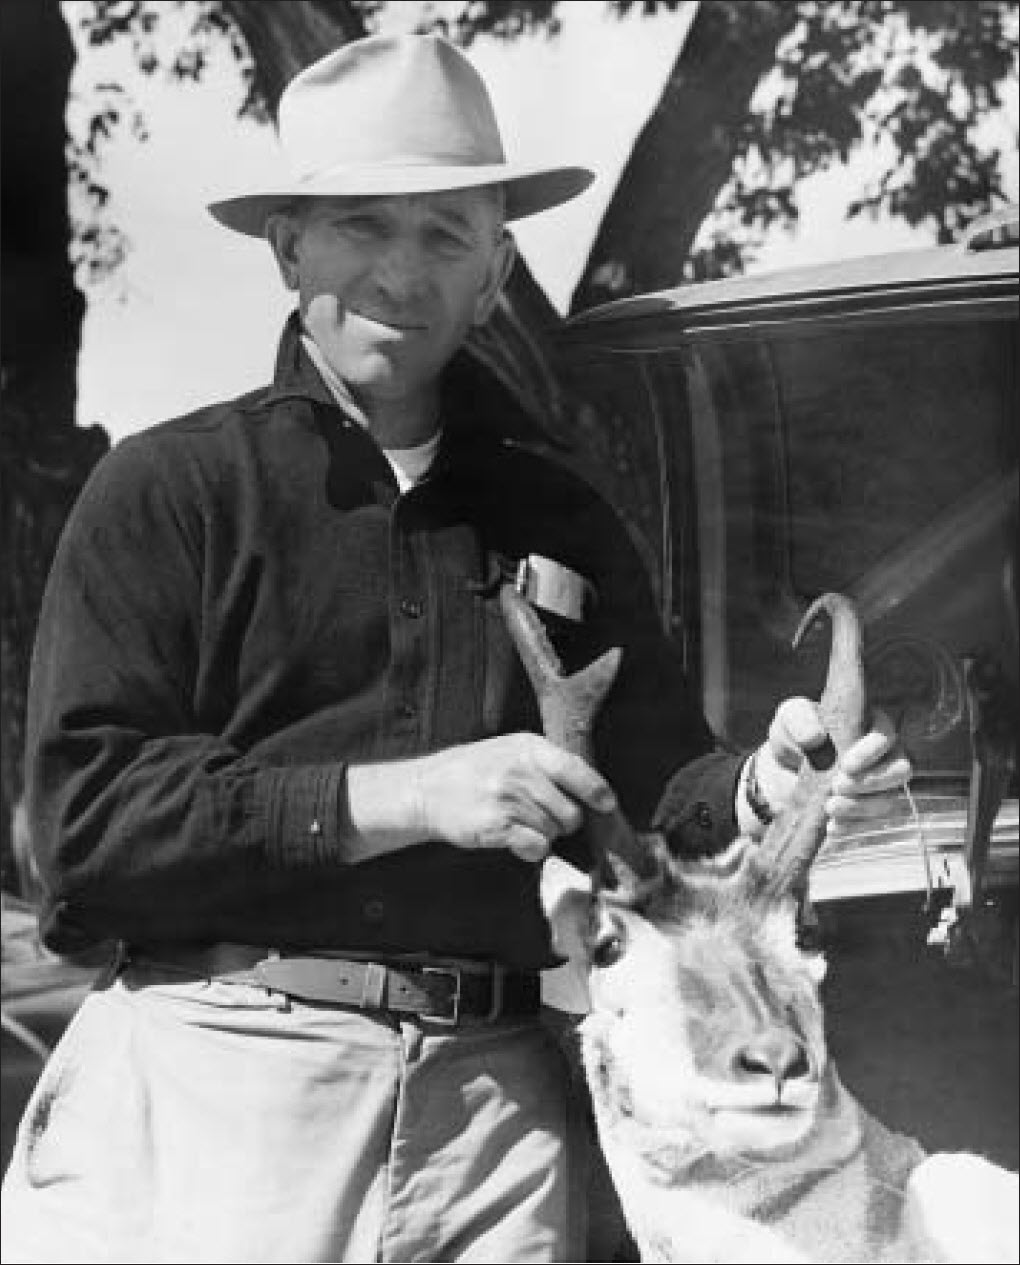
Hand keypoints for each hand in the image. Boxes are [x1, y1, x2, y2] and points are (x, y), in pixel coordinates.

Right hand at [414, 733, 616, 861]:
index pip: (576, 770)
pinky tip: (515, 839)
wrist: (426, 790)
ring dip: (543, 833)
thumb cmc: (474, 771)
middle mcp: (520, 771)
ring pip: (554, 831)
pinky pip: (536, 847)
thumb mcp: (510, 750)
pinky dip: (531, 850)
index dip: (596, 791)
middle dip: (563, 820)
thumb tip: (593, 787)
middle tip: (541, 816)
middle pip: (571, 811)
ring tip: (519, 822)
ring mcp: (508, 798)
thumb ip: (547, 763)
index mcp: (529, 747)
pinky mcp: (497, 826)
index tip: (606, 804)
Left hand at [743, 697, 912, 838]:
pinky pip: (873, 823)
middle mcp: (884, 755)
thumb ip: (800, 720)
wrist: (783, 768)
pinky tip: (832, 827)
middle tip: (837, 786)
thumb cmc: (794, 734)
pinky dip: (854, 827)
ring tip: (830, 807)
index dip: (872, 752)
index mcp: (869, 724)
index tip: (846, 766)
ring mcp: (880, 785)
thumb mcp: (790, 719)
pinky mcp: (869, 810)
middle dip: (872, 782)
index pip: (886, 735)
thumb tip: (815, 737)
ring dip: (860, 808)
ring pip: (889, 800)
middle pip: (900, 771)